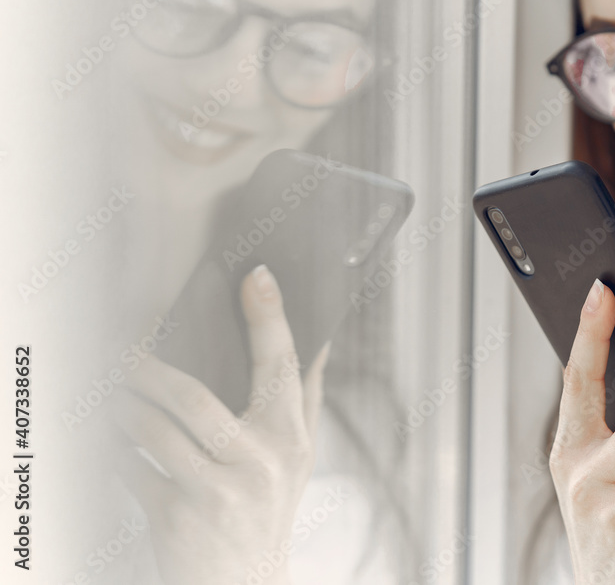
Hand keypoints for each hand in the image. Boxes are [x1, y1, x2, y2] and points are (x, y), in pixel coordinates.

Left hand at [112, 264, 329, 584]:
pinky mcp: (176, 518)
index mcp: (291, 437)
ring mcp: (216, 492)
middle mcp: (259, 461)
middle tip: (126, 348)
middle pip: (192, 395)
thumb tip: (321, 340)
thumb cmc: (271, 510)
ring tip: (113, 393)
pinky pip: (130, 469)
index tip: (256, 276)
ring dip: (122, 405)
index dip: (269, 316)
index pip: (281, 364)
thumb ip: (307, 397)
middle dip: (148, 366)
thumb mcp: (300, 456)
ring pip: (152, 429)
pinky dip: (114, 451)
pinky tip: (115, 443)